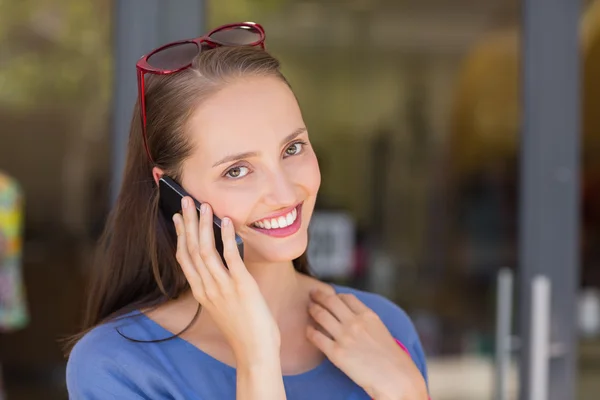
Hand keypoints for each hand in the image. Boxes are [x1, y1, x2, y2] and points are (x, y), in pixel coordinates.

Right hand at [173, 198, 280, 365]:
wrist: (254, 352)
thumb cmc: (243, 329)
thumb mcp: (223, 305)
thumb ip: (219, 284)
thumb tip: (223, 262)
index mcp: (201, 292)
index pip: (184, 258)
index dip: (181, 235)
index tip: (179, 217)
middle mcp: (207, 288)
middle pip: (191, 249)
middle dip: (188, 222)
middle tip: (185, 199)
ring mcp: (223, 287)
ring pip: (206, 250)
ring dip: (204, 225)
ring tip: (203, 205)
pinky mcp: (241, 286)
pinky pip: (231, 257)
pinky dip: (227, 238)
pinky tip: (227, 222)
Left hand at [306, 290, 427, 399]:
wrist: (394, 377)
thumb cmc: (392, 358)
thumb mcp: (381, 330)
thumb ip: (367, 321)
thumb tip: (355, 318)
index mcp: (368, 316)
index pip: (347, 297)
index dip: (336, 295)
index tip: (330, 296)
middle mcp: (355, 322)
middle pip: (331, 301)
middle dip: (319, 295)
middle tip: (312, 294)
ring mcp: (344, 337)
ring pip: (321, 315)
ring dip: (313, 309)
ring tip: (309, 308)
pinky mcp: (336, 353)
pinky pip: (316, 337)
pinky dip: (310, 331)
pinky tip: (308, 330)